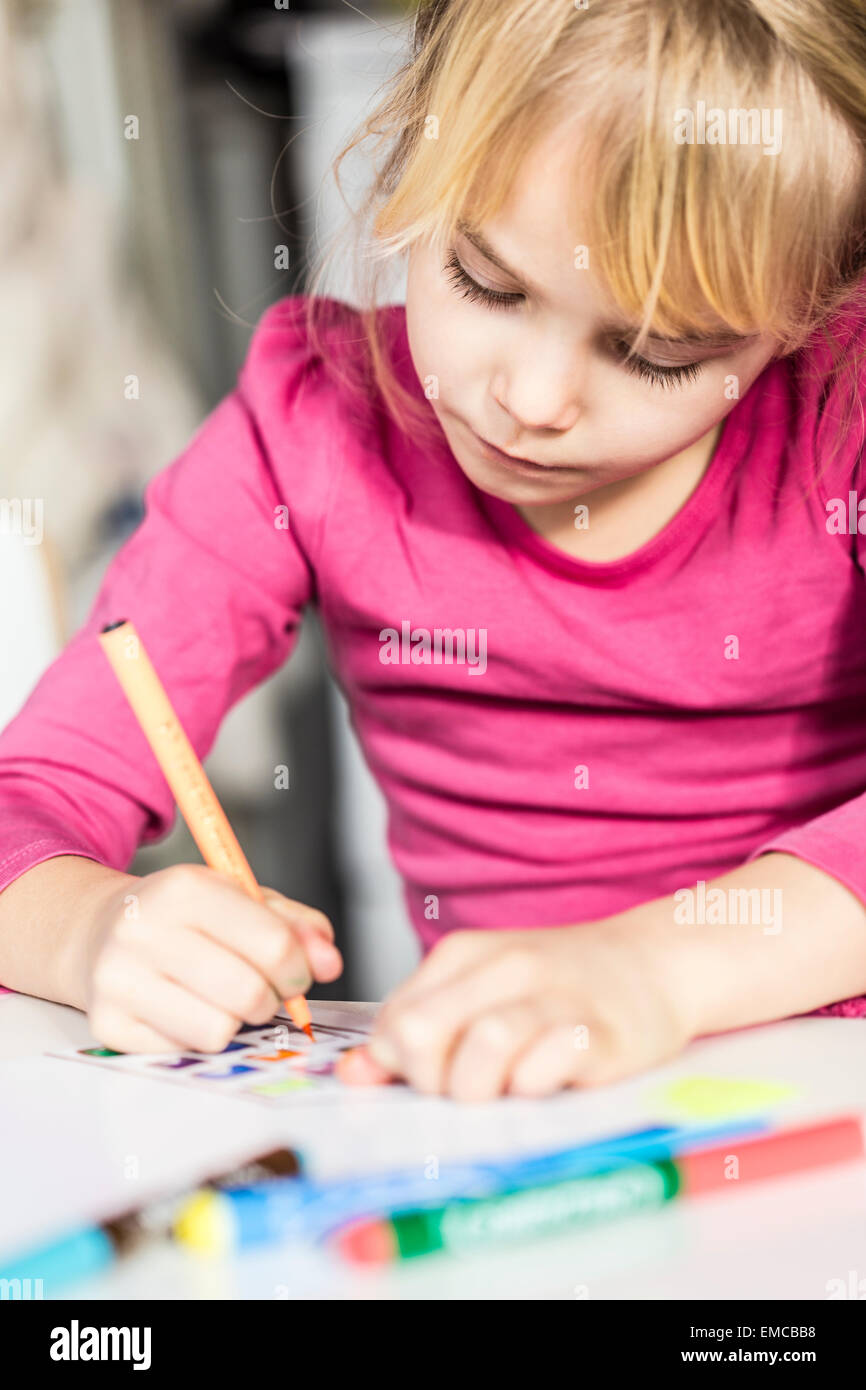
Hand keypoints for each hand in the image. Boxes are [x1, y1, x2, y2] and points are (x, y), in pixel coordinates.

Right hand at [83, 863, 342, 1052]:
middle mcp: (144, 930)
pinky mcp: (109, 1024)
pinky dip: (196, 1035)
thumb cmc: (183, 917)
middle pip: (249, 994)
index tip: (294, 973)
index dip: (299, 969)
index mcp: (184, 888)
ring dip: (233, 1021)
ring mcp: (120, 979)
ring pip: (218, 1030)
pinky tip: (183, 1009)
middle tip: (257, 988)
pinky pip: (185, 1049)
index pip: (273, 945)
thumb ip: (295, 927)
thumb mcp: (241, 900)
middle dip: (268, 999)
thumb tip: (329, 962)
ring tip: (218, 997)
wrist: (99, 930)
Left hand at [337, 922, 691, 1100]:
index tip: (432, 1074)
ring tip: (506, 1087)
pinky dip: (534, 1088)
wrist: (653, 963)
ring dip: (482, 1089)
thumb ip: (417, 1026)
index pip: (394, 1021)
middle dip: (428, 1081)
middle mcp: (506, 968)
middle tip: (461, 1089)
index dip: (400, 1065)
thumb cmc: (557, 985)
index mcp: (464, 955)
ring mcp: (555, 998)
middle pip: (421, 1033)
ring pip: (482, 1048)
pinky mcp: (600, 1035)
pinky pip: (545, 1069)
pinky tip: (547, 1080)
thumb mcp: (479, 990)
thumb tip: (354, 1073)